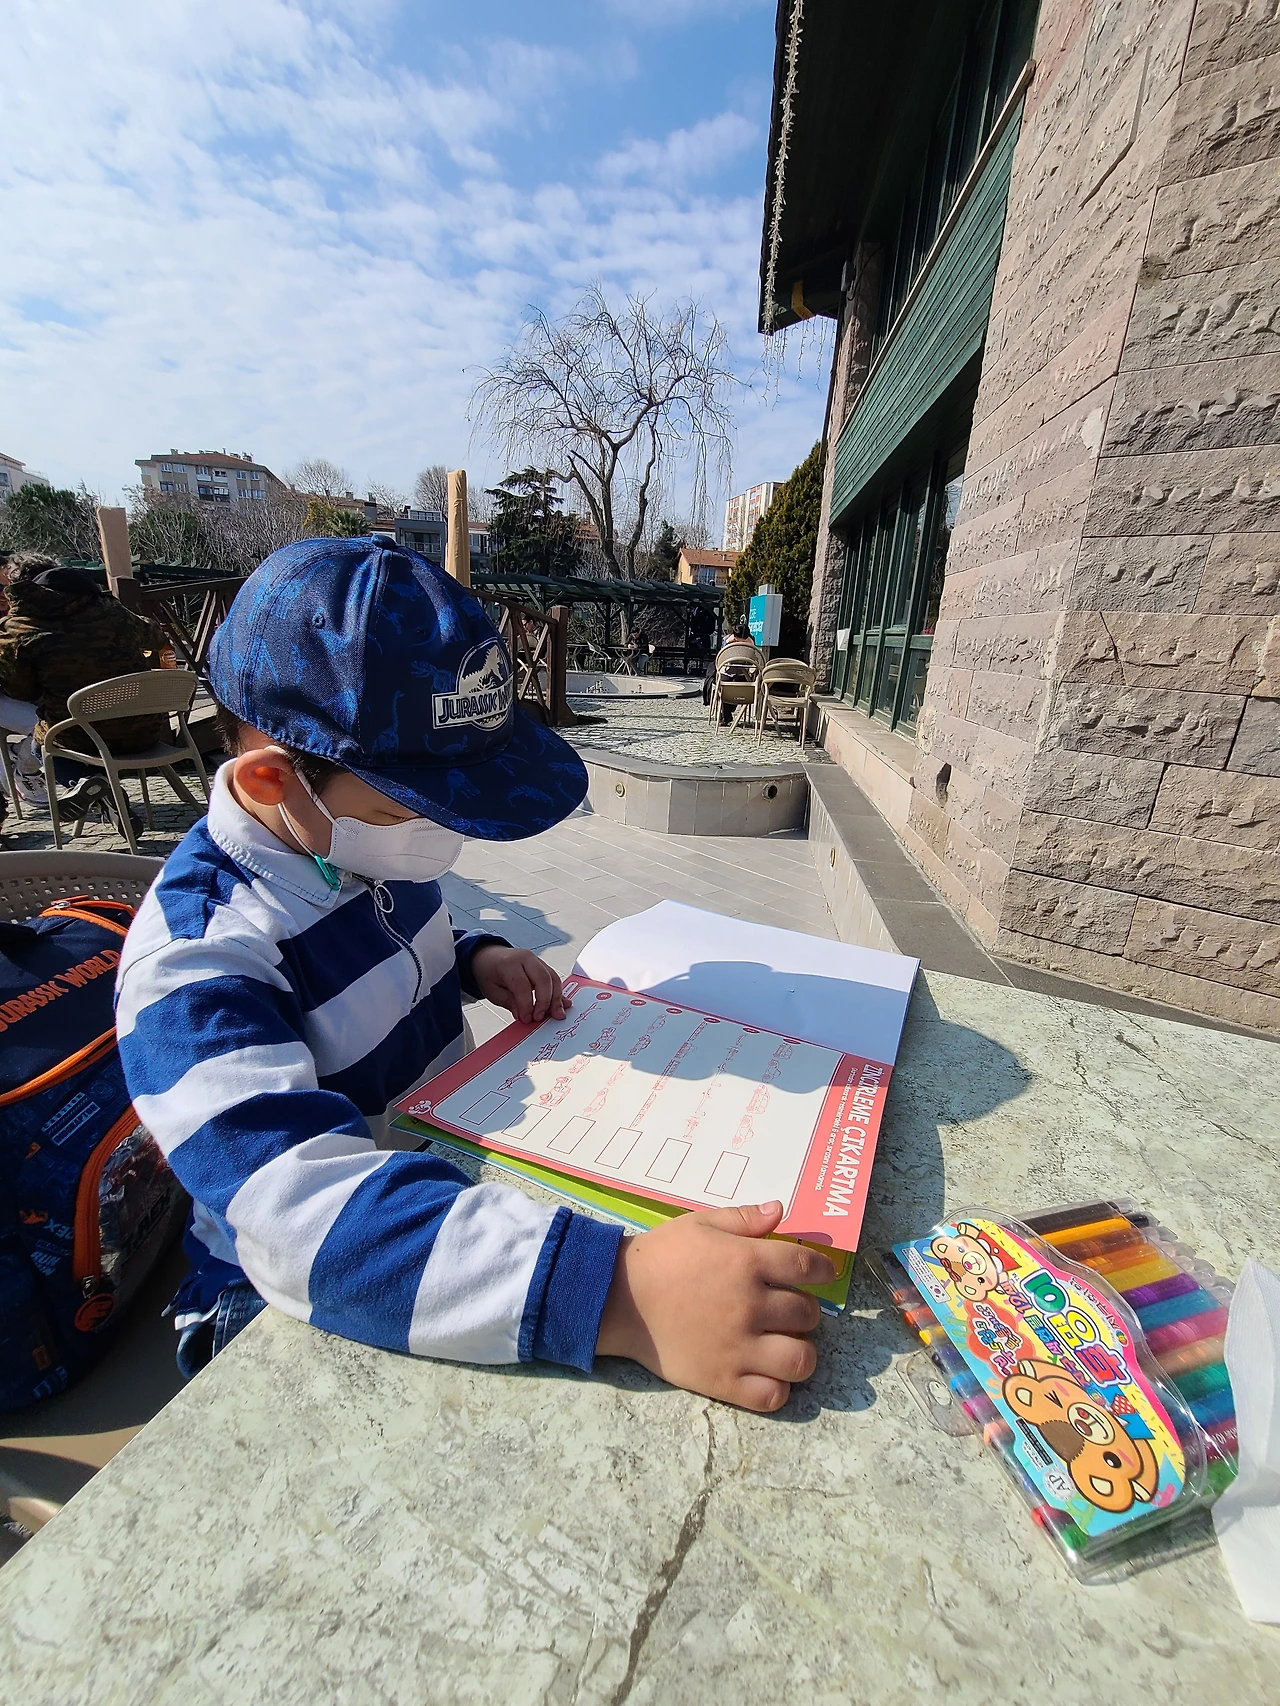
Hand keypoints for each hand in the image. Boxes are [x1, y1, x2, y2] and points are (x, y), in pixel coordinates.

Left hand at [470, 945, 568, 1023]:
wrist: (490, 958)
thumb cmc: (489, 973)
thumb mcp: (492, 991)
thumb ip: (509, 1002)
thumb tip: (524, 1015)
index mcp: (508, 963)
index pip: (522, 985)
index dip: (526, 1005)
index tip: (527, 1019)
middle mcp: (525, 959)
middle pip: (543, 979)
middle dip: (545, 1001)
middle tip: (540, 1017)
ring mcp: (536, 961)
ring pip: (553, 978)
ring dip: (556, 998)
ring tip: (556, 1014)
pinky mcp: (543, 966)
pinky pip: (554, 979)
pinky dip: (559, 993)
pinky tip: (563, 1004)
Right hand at [595, 1202, 835, 1412]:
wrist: (618, 1298)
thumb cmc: (660, 1256)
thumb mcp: (701, 1223)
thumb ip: (744, 1219)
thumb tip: (781, 1211)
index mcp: (747, 1263)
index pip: (807, 1268)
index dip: (823, 1270)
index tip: (822, 1274)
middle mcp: (750, 1306)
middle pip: (807, 1314)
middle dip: (805, 1309)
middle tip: (789, 1308)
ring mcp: (738, 1348)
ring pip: (800, 1360)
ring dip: (800, 1350)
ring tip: (785, 1344)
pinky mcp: (723, 1381)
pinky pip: (772, 1396)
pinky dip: (778, 1387)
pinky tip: (766, 1372)